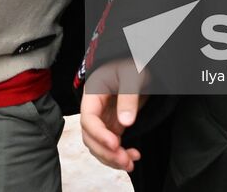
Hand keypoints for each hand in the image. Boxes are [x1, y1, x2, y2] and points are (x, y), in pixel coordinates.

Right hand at [79, 58, 148, 172]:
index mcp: (92, 95)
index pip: (88, 119)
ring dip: (111, 159)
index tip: (115, 144)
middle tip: (126, 161)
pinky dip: (117, 156)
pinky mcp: (112, 127)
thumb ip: (128, 96)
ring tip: (131, 163)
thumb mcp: (132, 75)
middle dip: (106, 152)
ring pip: (98, 146)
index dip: (99, 134)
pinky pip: (109, 147)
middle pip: (90, 137)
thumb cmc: (132, 64)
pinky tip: (133, 157)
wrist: (137, 65)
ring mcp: (102, 120)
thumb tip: (126, 123)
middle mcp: (94, 110)